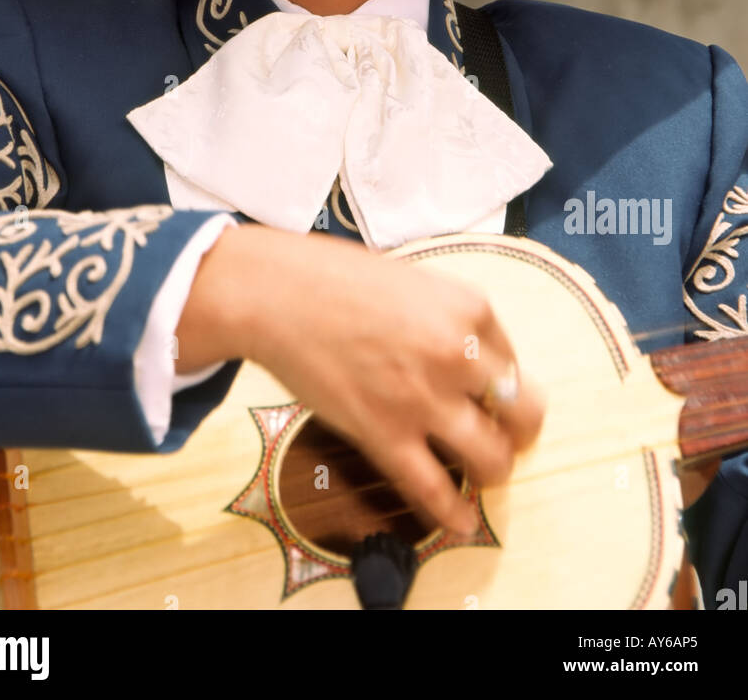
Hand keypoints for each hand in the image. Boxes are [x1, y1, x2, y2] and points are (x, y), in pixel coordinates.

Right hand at [192, 225, 544, 535]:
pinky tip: (459, 521)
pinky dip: (453, 514)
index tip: (490, 394)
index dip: (502, 382)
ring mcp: (424, 399)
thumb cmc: (335, 280)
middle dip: (519, 432)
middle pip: (524, 413)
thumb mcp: (413, 284)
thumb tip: (468, 359)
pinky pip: (435, 490)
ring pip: (492, 459)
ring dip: (492, 472)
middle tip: (505, 437)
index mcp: (470, 308)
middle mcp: (458, 355)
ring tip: (479, 474)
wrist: (277, 294)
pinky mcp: (386, 435)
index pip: (513, 361)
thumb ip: (447, 320)